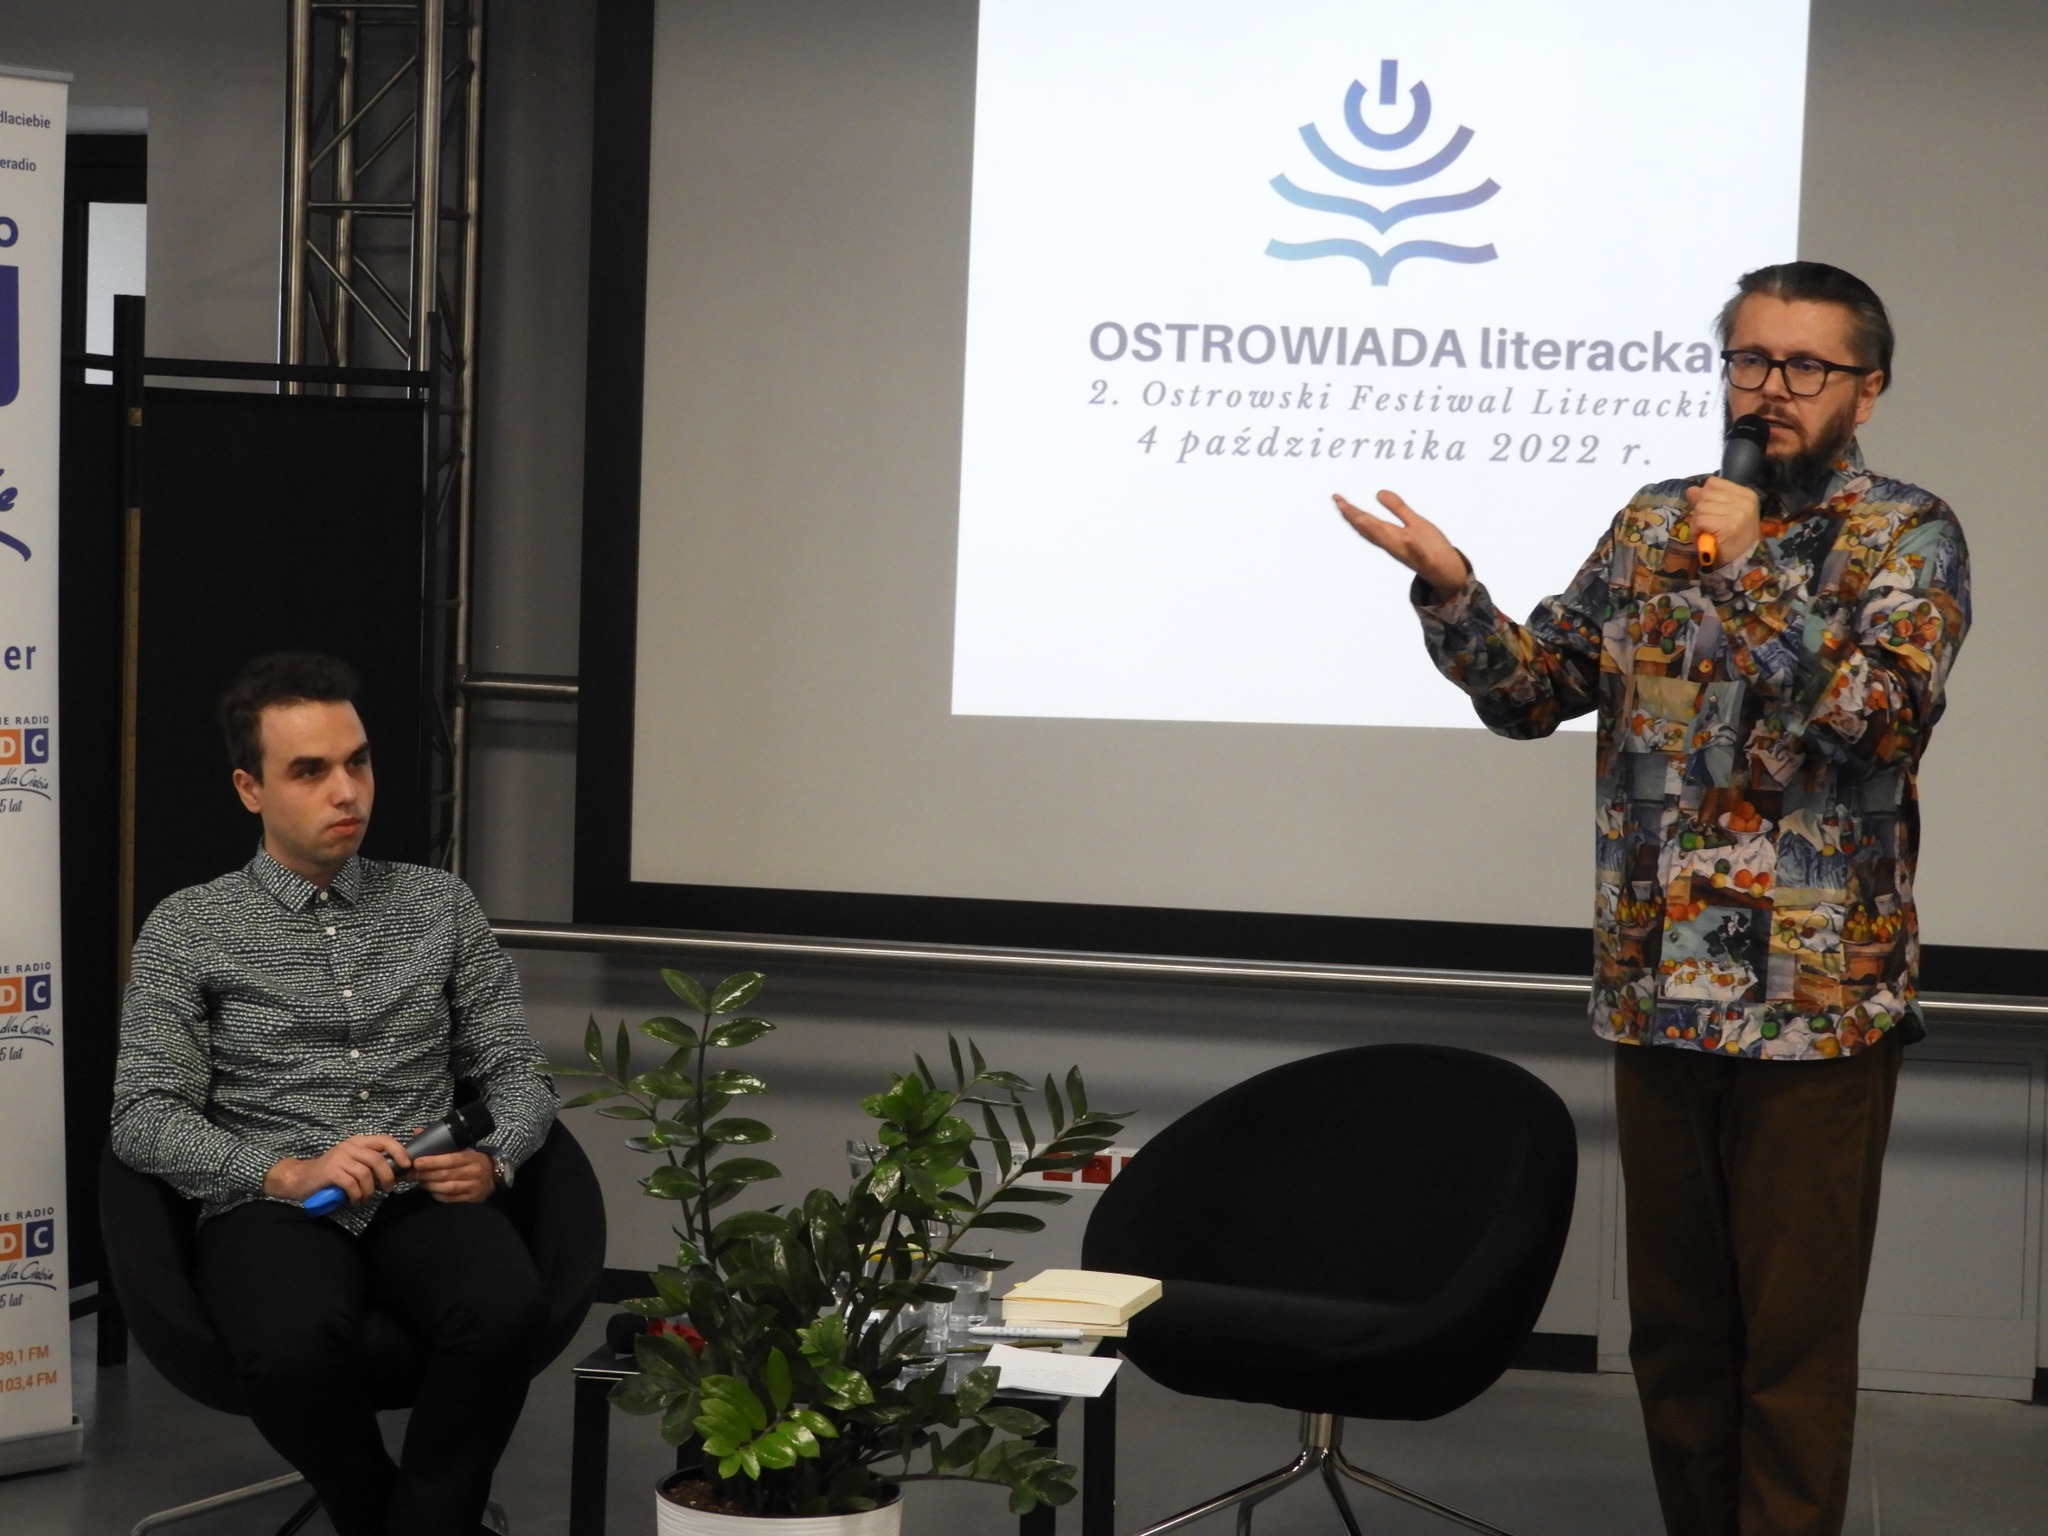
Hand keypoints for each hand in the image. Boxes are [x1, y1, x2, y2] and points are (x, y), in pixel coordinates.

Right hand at [263, 1134, 411, 1204]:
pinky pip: (352, 1184)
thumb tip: (395, 1172)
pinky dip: (357, 1195)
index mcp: (358, 1142)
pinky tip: (355, 1200)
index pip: (384, 1140)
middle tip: (388, 1189)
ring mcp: (340, 1158)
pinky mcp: (331, 1171)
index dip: (399, 1151)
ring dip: (370, 1190)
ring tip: (366, 1198)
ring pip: (366, 1174)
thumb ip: (370, 1163)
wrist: (301, 1178)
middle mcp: (349, 1146)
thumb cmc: (331, 1173)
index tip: (407, 1164)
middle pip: (378, 1159)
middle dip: (387, 1177)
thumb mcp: (353, 1163)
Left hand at [409, 1146, 495, 1203]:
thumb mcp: (461, 1148)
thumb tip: (417, 1132)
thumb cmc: (472, 1160)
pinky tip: (430, 1190)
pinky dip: (437, 1195)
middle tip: (411, 1174)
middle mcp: (473, 1172)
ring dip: (429, 1185)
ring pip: (447, 1188)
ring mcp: (473, 1186)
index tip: (416, 1162)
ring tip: (418, 1181)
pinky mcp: (470, 1198)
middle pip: (446, 1174)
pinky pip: (450, 1198)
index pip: (451, 1159)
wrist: (492, 1176)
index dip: (433, 1161)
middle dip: (425, 1175)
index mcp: (471, 1157)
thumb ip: (439, 1142)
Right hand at [1333, 491, 1469, 598]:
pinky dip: (1413, 548)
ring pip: (1388, 542)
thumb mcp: (1414, 522)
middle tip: (1339, 504)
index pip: (1367, 521)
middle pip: (1371, 530)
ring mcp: (1410, 553)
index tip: (1337, 498)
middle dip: (1355, 518)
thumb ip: (1398, 508)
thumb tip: (1379, 492)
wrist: (1450, 572)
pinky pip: (1418, 555)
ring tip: (1359, 517)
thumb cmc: (1432, 548)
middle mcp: (1395, 544)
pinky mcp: (1427, 561)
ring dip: (1373, 530)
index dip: (1351, 511)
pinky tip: (1407, 537)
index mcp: (1392, 536)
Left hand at [1684, 476, 1760, 567]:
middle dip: (1700, 511)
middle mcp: (1744, 501)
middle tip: (1708, 526)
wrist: (1743, 562)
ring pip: (1700, 507)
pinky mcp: (1728, 525)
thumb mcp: (1726, 513)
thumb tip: (1691, 489)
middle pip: (1705, 494)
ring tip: (1708, 532)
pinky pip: (1699, 520)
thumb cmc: (1734, 538)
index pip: (1713, 483)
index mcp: (1746, 494)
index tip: (1712, 511)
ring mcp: (1738, 513)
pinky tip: (1705, 537)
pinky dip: (1696, 530)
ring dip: (1697, 522)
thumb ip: (1709, 499)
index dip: (1705, 496)